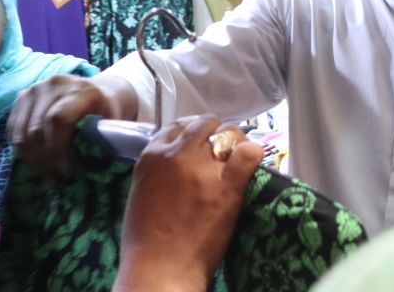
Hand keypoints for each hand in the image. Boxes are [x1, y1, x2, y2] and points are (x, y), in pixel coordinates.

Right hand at [8, 74, 137, 177]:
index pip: (58, 119)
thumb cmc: (105, 111)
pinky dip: (22, 150)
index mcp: (82, 89)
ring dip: (32, 158)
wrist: (96, 90)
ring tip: (46, 172)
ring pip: (22, 132)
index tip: (65, 169)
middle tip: (55, 177)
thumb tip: (77, 172)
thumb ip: (97, 142)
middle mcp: (55, 84)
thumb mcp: (111, 123)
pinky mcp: (22, 96)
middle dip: (45, 159)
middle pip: (37, 129)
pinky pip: (13, 130)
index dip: (58, 148)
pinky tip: (36, 160)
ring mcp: (36, 89)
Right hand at [112, 116, 261, 291]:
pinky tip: (252, 163)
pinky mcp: (228, 185)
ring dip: (235, 141)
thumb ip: (157, 171)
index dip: (192, 134)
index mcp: (151, 157)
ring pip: (228, 133)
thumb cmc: (145, 242)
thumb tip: (175, 164)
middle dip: (216, 134)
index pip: (177, 126)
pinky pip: (249, 152)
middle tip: (223, 151)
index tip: (201, 144)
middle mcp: (177, 155)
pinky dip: (254, 153)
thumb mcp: (140, 194)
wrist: (160, 270)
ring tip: (238, 157)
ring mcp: (203, 169)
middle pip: (204, 124)